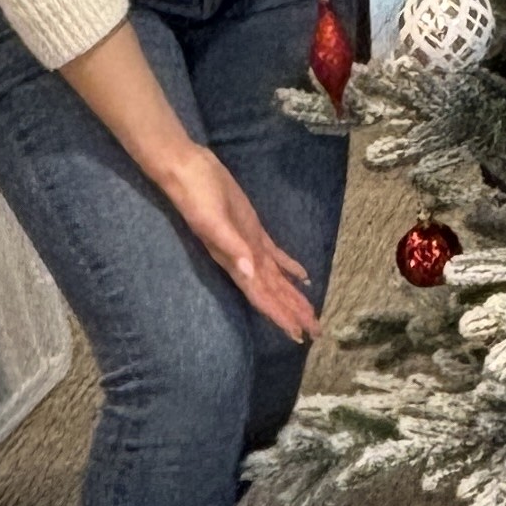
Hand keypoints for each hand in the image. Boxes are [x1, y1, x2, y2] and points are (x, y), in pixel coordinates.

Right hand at [158, 141, 320, 343]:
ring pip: (276, 278)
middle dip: (293, 313)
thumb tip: (249, 274)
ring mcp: (249, 245)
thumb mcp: (214, 223)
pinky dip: (290, 268)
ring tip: (311, 314)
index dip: (280, 316)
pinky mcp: (253, 230)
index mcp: (235, 262)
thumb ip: (232, 248)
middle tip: (316, 332)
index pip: (262, 296)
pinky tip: (303, 277)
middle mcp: (244, 260)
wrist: (189, 171)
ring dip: (293, 296)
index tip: (298, 335)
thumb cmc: (198, 197)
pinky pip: (275, 255)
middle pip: (273, 293)